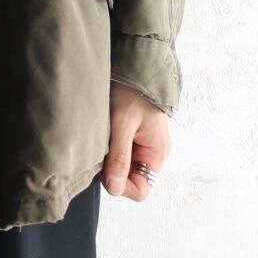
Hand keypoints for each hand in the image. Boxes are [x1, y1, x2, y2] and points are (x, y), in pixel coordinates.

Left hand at [101, 82, 170, 200]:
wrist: (136, 67)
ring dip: (109, 159)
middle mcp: (153, 153)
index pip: (141, 190)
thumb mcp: (122, 124)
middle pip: (131, 180)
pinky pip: (121, 153)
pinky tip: (103, 135)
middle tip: (100, 151)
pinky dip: (109, 150)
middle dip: (112, 172)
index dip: (120, 186)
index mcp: (157, 154)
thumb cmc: (132, 92)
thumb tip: (114, 188)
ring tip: (102, 140)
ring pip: (123, 167)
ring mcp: (143, 145)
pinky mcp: (133, 137)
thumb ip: (119, 157)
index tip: (104, 169)